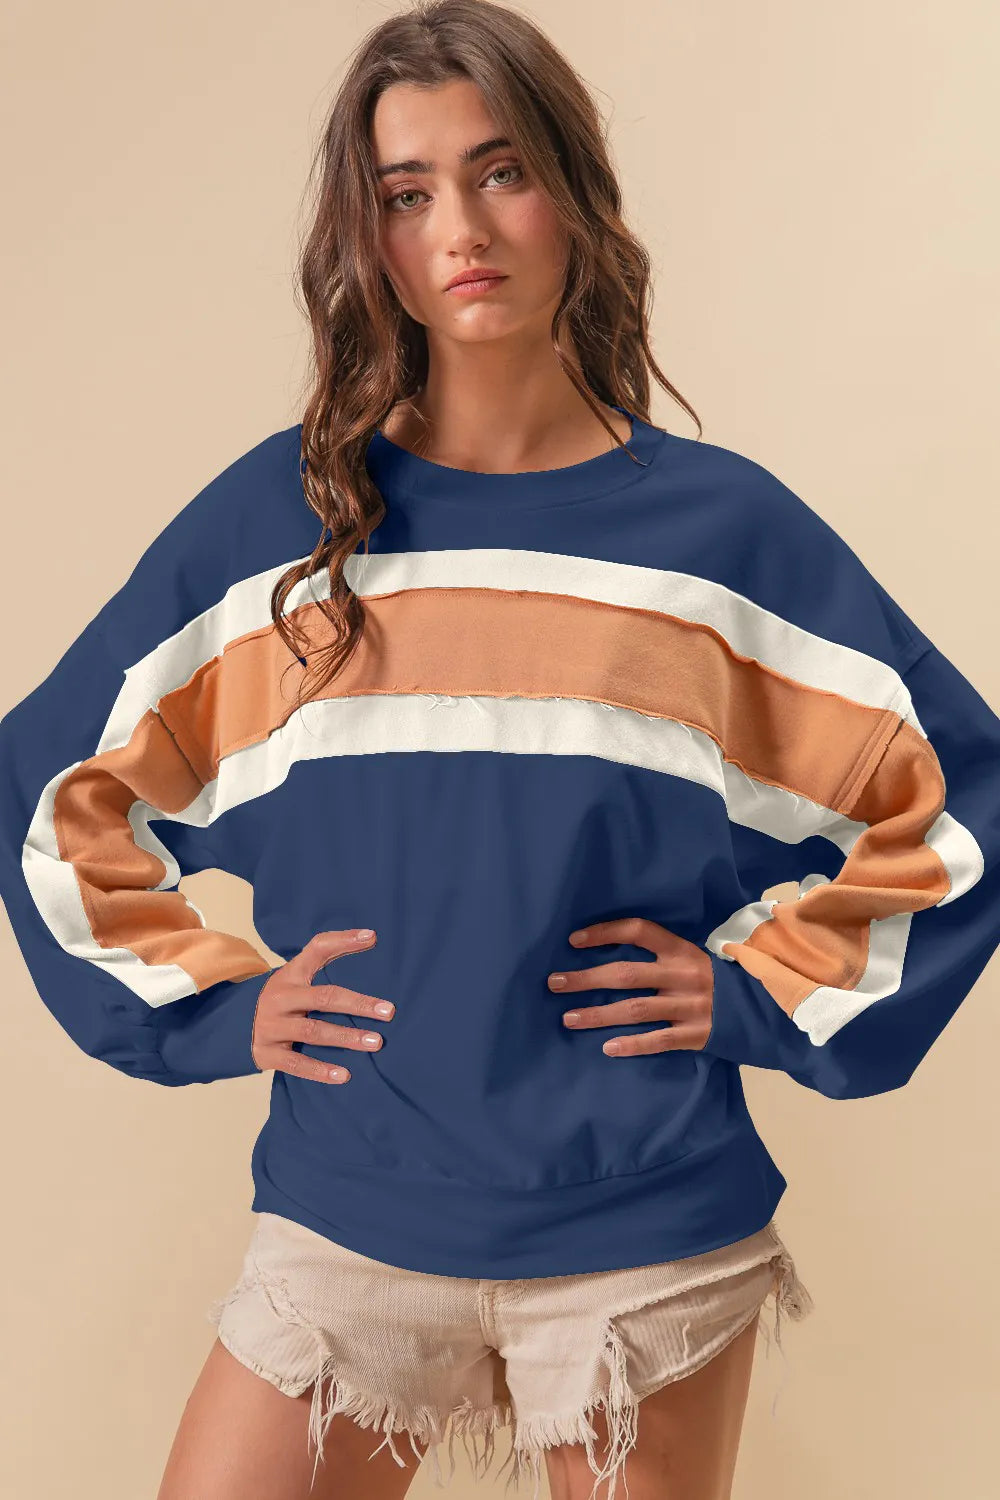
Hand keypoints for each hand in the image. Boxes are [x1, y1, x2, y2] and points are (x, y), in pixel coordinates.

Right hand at [251, 928, 392, 1082]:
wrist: (231, 1025)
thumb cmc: (279, 997)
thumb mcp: (295, 974)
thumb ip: (327, 955)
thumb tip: (371, 936)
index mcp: (290, 975)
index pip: (317, 949)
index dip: (343, 941)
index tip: (373, 937)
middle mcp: (281, 998)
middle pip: (324, 998)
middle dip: (358, 1004)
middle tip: (388, 1012)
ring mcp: (272, 1026)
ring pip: (314, 1032)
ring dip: (346, 1037)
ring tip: (375, 1043)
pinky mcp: (268, 1053)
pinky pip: (297, 1064)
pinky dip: (321, 1071)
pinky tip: (344, 1075)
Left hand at [548, 916, 713, 1055]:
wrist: (766, 1008)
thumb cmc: (719, 980)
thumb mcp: (695, 957)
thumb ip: (663, 955)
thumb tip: (612, 951)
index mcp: (682, 950)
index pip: (638, 931)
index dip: (605, 932)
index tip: (573, 940)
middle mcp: (683, 974)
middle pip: (626, 974)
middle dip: (586, 978)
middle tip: (554, 983)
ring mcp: (690, 1005)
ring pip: (635, 1009)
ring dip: (598, 1014)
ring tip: (568, 1018)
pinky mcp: (697, 1034)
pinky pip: (659, 1040)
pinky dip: (632, 1044)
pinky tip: (607, 1048)